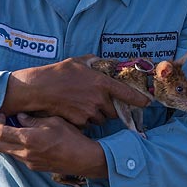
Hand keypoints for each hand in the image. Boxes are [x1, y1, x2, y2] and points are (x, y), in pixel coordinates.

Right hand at [0, 55, 149, 126]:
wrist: (39, 89)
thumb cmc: (58, 73)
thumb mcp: (78, 61)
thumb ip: (95, 62)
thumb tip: (106, 61)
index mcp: (101, 82)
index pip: (126, 93)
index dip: (139, 99)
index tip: (147, 103)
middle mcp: (98, 98)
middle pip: (113, 110)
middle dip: (109, 108)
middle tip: (98, 102)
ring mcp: (89, 111)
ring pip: (101, 119)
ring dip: (97, 115)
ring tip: (83, 104)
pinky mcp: (80, 121)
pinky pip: (88, 124)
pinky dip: (84, 120)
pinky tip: (74, 111)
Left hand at [0, 113, 107, 178]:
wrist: (83, 158)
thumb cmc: (71, 137)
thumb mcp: (53, 121)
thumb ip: (33, 119)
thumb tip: (19, 117)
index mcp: (28, 139)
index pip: (0, 133)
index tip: (2, 115)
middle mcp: (25, 153)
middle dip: (0, 134)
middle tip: (8, 123)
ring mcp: (29, 162)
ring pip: (9, 152)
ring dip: (10, 142)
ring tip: (20, 131)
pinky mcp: (35, 167)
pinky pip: (19, 157)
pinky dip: (19, 148)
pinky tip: (31, 140)